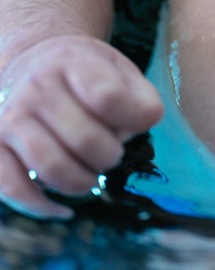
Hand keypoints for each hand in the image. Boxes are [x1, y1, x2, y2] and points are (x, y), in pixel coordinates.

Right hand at [0, 34, 162, 218]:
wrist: (32, 61)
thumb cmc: (84, 72)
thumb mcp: (118, 67)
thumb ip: (140, 95)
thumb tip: (146, 122)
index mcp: (73, 61)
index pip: (109, 96)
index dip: (132, 118)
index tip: (136, 122)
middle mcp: (37, 88)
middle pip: (85, 139)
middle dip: (110, 156)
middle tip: (112, 154)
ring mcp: (11, 117)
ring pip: (51, 167)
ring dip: (82, 182)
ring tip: (92, 175)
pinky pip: (13, 188)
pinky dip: (41, 207)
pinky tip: (63, 209)